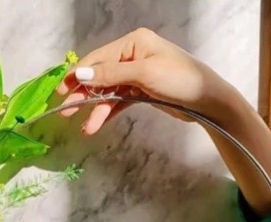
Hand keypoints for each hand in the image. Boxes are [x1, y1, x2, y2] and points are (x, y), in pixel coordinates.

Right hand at [56, 28, 234, 134]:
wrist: (208, 101)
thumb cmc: (180, 79)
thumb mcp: (144, 74)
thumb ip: (111, 75)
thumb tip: (81, 74)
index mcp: (133, 43)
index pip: (98, 58)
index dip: (79, 74)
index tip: (62, 91)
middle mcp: (133, 56)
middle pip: (100, 76)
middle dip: (83, 94)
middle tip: (65, 111)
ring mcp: (137, 75)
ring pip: (108, 92)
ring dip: (96, 109)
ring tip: (86, 128)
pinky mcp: (142, 92)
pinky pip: (119, 101)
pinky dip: (108, 112)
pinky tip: (97, 124)